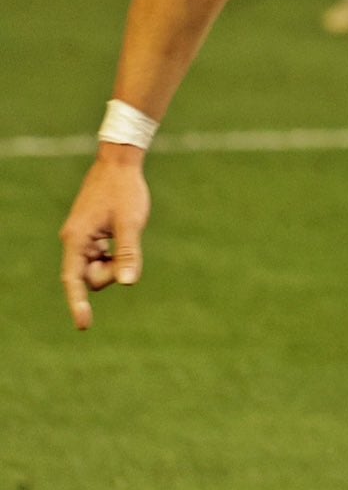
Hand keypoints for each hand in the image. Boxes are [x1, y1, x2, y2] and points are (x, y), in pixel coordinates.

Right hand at [59, 148, 151, 329]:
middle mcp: (74, 242)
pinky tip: (122, 236)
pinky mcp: (91, 236)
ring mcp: (82, 239)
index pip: (74, 280)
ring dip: (114, 262)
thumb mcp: (131, 223)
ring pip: (98, 269)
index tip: (84, 325)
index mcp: (76, 240)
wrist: (119, 164)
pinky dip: (114, 255)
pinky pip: (102, 258)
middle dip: (111, 272)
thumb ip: (128, 253)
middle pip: (91, 277)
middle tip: (128, 245)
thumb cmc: (125, 191)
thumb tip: (128, 282)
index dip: (78, 304)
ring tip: (125, 234)